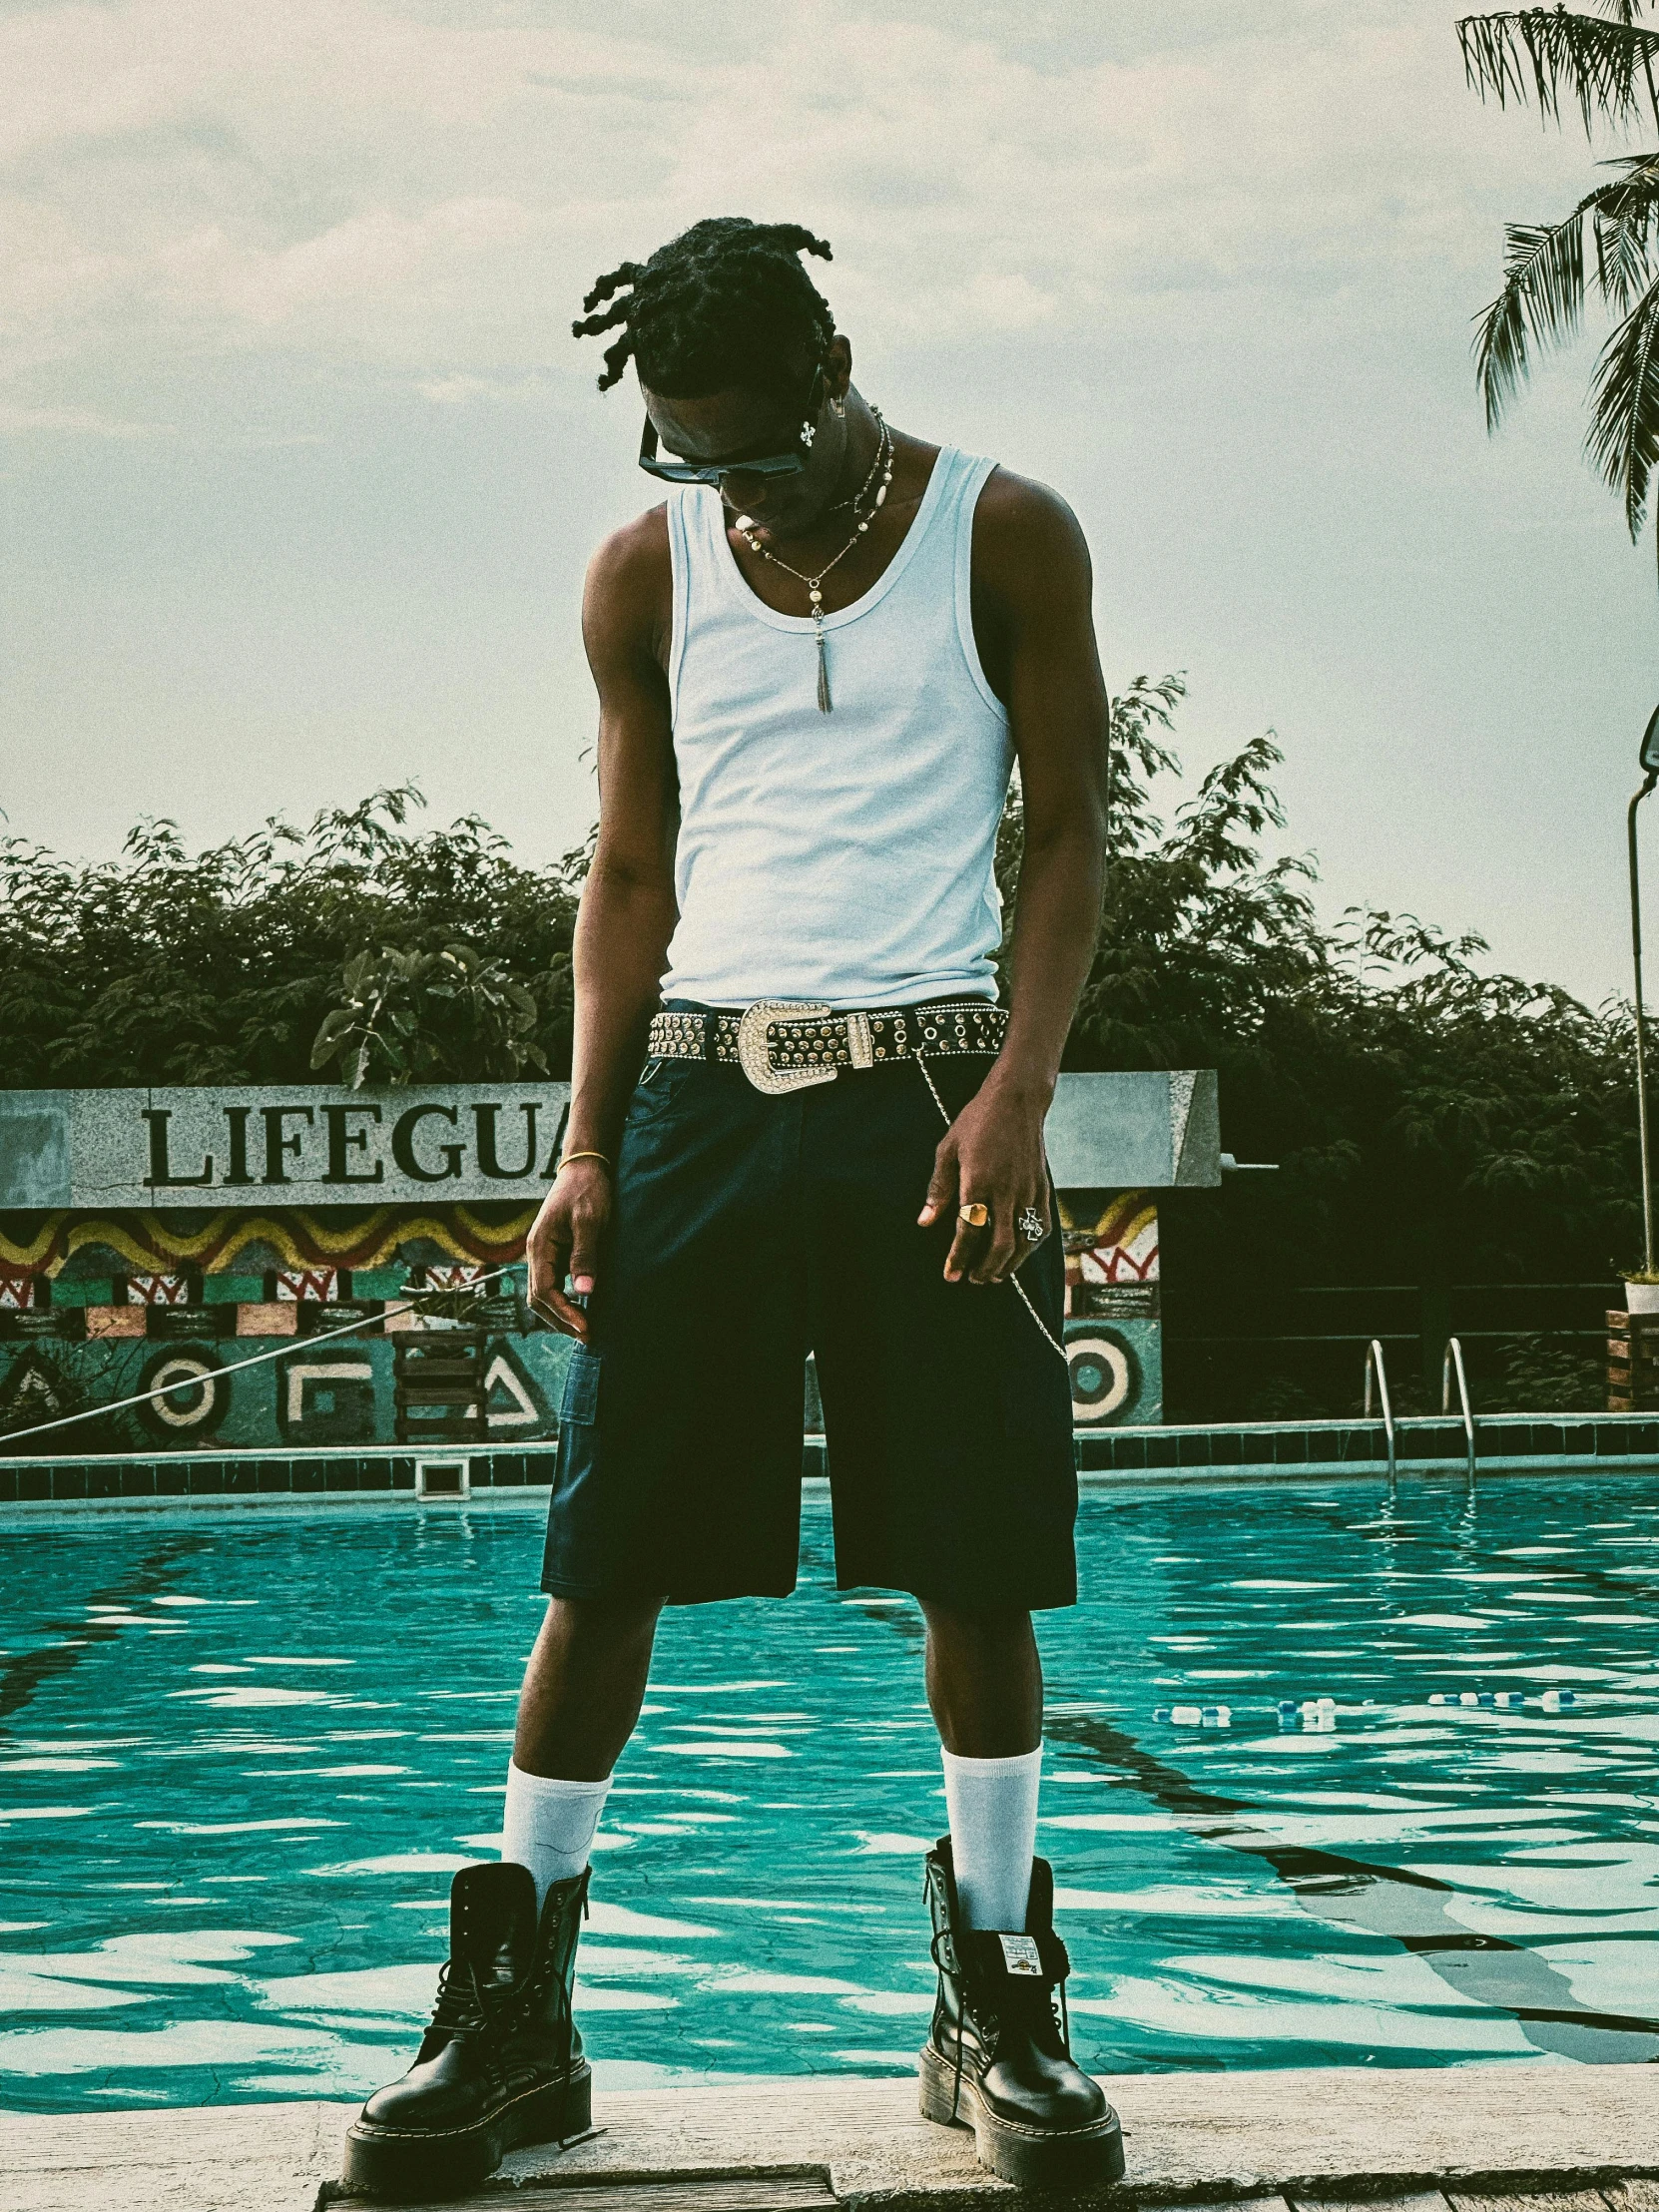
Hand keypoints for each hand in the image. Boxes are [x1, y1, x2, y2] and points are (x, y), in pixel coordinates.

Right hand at [526, 1160, 610, 1339]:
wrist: (583, 1167)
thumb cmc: (587, 1190)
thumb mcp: (589, 1221)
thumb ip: (585, 1255)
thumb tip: (585, 1291)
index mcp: (539, 1246)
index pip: (544, 1291)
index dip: (564, 1313)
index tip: (586, 1327)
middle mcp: (536, 1253)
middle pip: (538, 1299)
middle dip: (560, 1321)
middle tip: (587, 1336)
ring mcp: (543, 1253)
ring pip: (543, 1294)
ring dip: (560, 1314)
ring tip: (584, 1329)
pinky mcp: (554, 1252)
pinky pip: (553, 1283)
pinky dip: (564, 1300)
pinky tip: (582, 1308)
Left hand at [917, 1073, 1051, 1284]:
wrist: (1017, 1100)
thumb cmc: (977, 1122)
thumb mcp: (947, 1150)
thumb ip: (938, 1188)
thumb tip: (925, 1222)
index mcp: (979, 1181)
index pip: (969, 1230)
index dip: (959, 1257)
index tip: (951, 1275)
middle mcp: (1006, 1190)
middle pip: (999, 1244)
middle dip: (985, 1269)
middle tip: (972, 1279)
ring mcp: (1028, 1190)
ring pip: (1023, 1241)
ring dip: (1008, 1264)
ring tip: (993, 1275)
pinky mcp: (1043, 1188)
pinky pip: (1041, 1227)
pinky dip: (1031, 1247)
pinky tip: (1019, 1254)